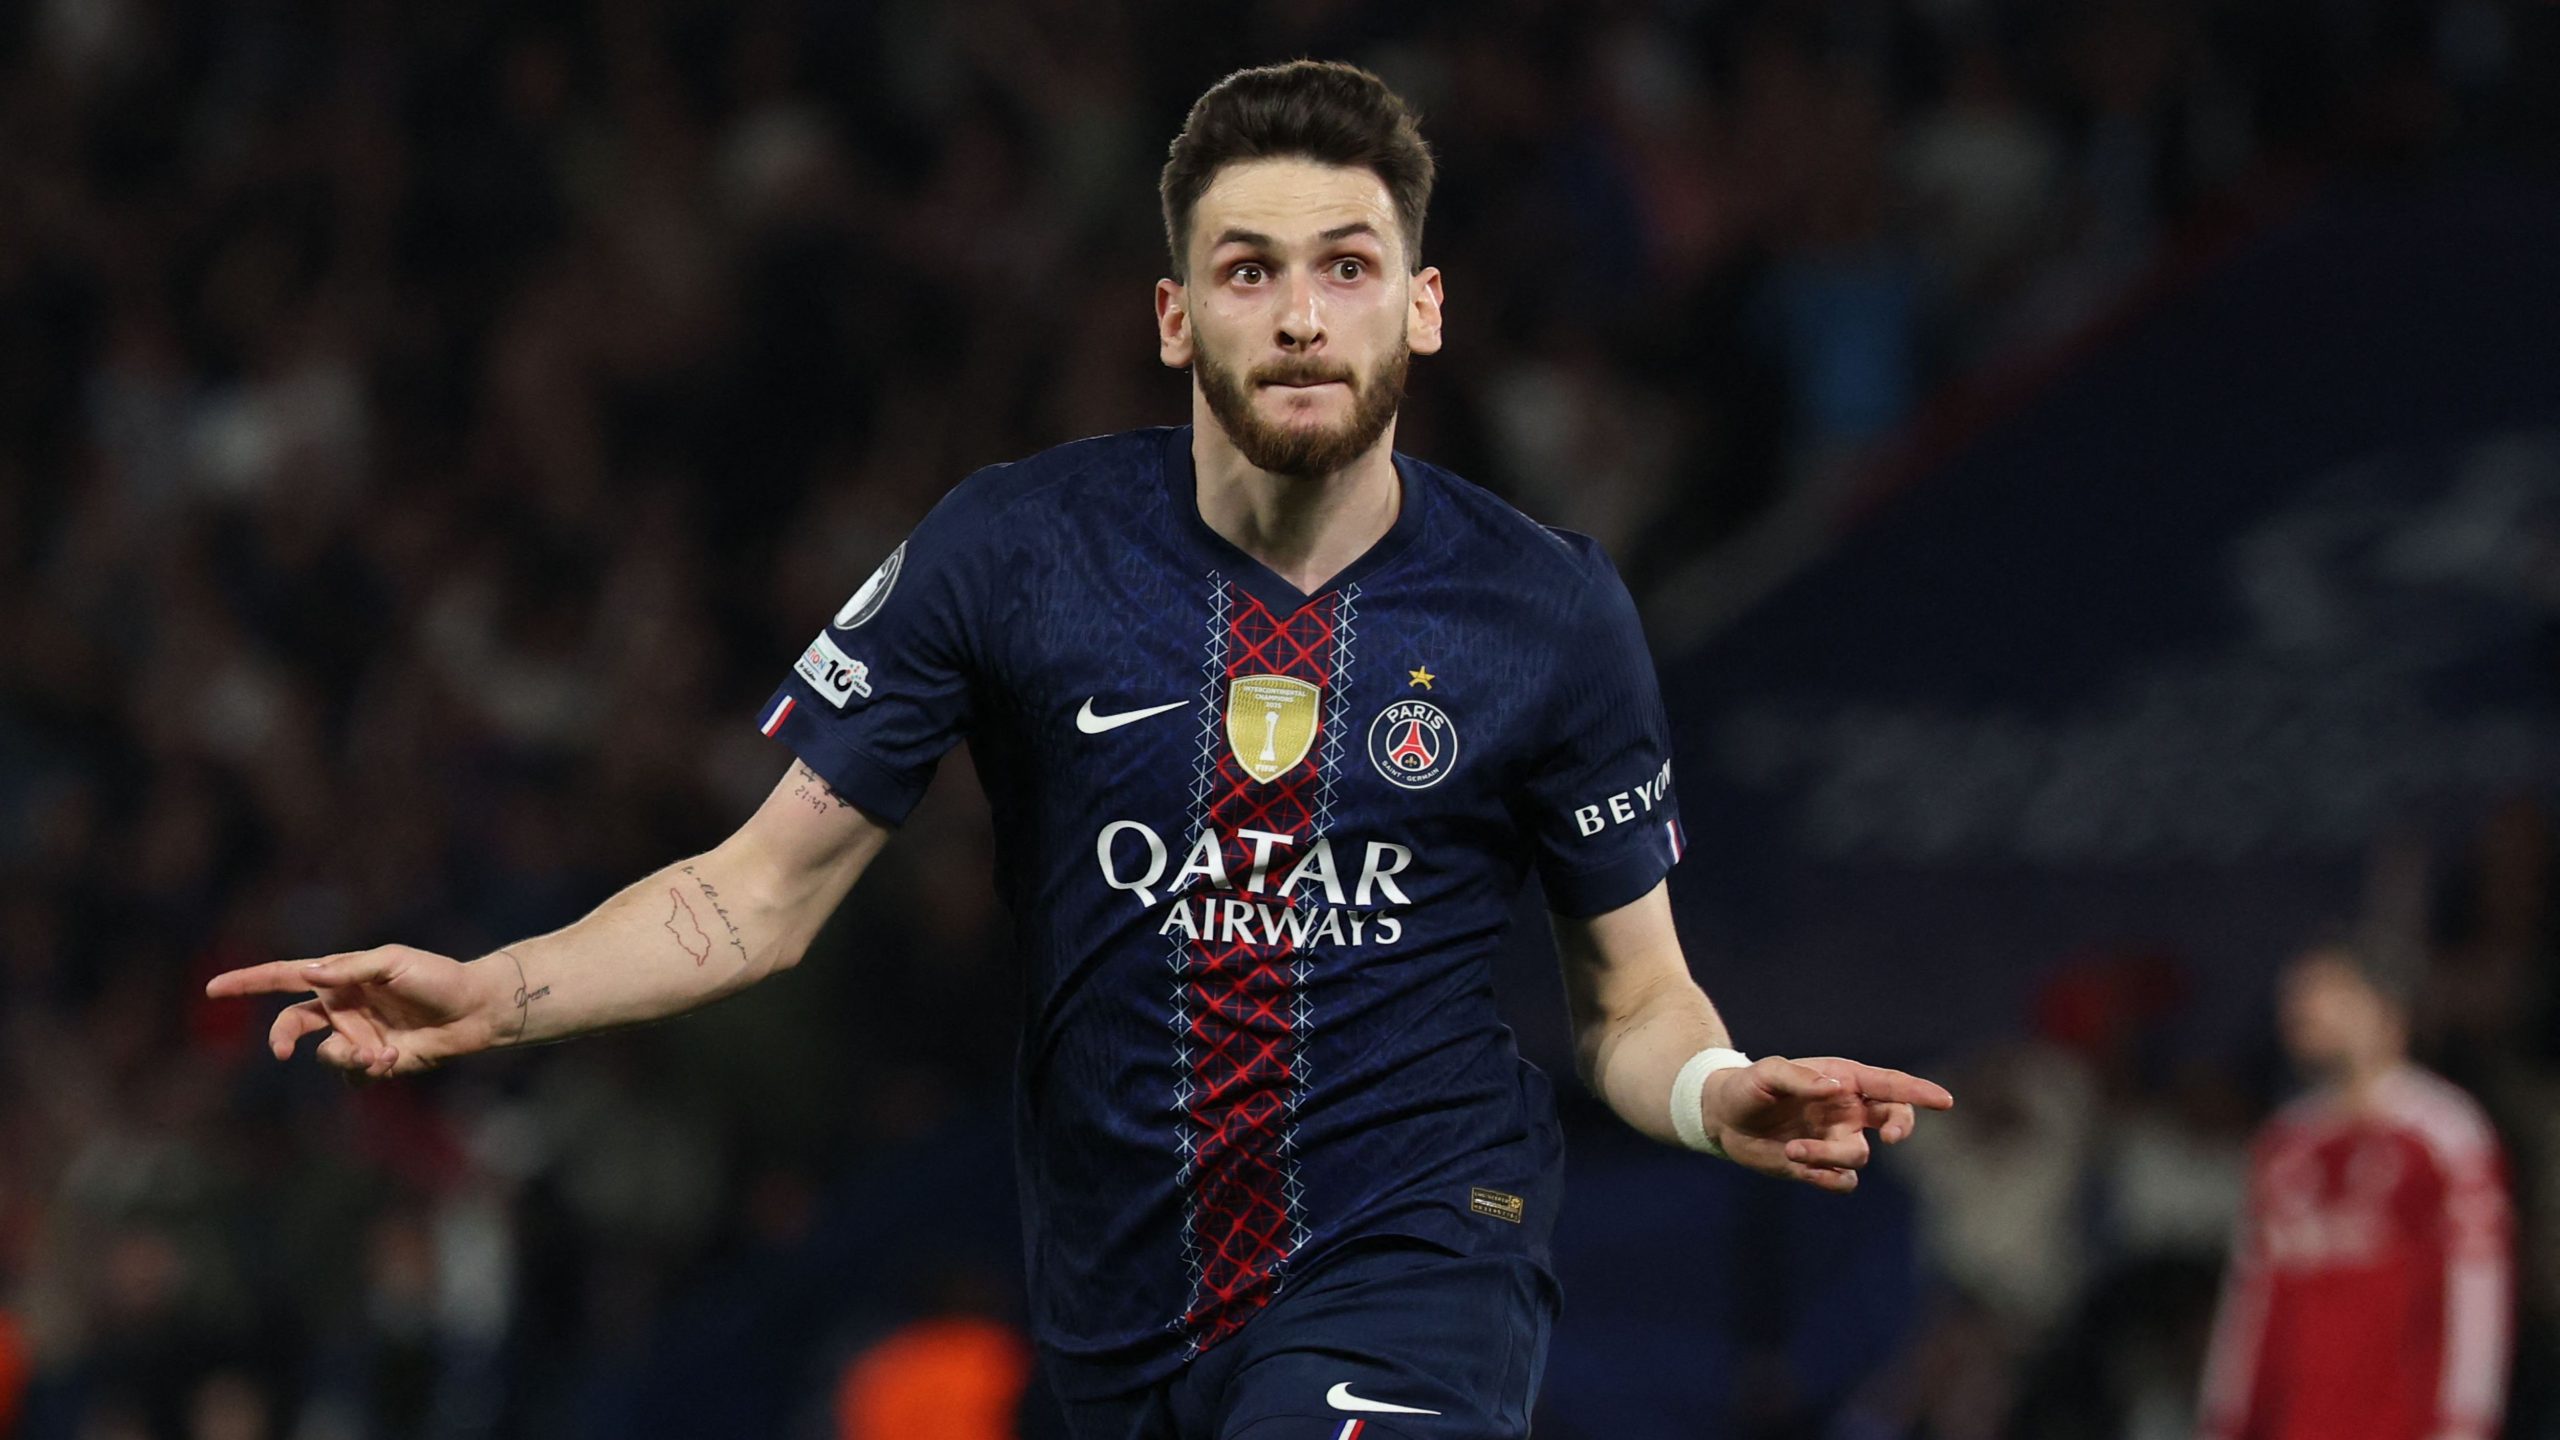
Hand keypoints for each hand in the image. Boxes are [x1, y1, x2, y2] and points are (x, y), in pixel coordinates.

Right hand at [204, 945, 503, 1079]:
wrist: (474, 1011)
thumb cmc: (437, 978)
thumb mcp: (395, 963)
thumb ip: (351, 969)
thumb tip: (308, 971)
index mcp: (340, 977)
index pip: (285, 977)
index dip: (248, 982)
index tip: (213, 988)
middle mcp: (342, 1007)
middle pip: (291, 1025)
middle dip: (282, 1039)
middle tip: (282, 1052)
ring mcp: (356, 1035)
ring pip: (325, 1054)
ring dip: (346, 1055)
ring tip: (380, 1050)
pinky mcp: (374, 1060)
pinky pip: (352, 1073)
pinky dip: (368, 1068)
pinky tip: (394, 1057)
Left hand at [1701, 1055, 1953, 1191]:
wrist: (1722, 1117)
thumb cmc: (1747, 1086)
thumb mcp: (1766, 1074)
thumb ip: (1800, 1079)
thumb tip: (1837, 1089)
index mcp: (1841, 1080)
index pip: (1889, 1085)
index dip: (1919, 1092)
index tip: (1944, 1101)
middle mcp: (1846, 1111)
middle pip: (1894, 1119)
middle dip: (1899, 1127)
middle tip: (1888, 1137)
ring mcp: (1835, 1139)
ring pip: (1859, 1156)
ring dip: (1831, 1157)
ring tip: (1794, 1149)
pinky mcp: (1819, 1167)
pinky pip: (1842, 1181)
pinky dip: (1827, 1178)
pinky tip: (1798, 1164)